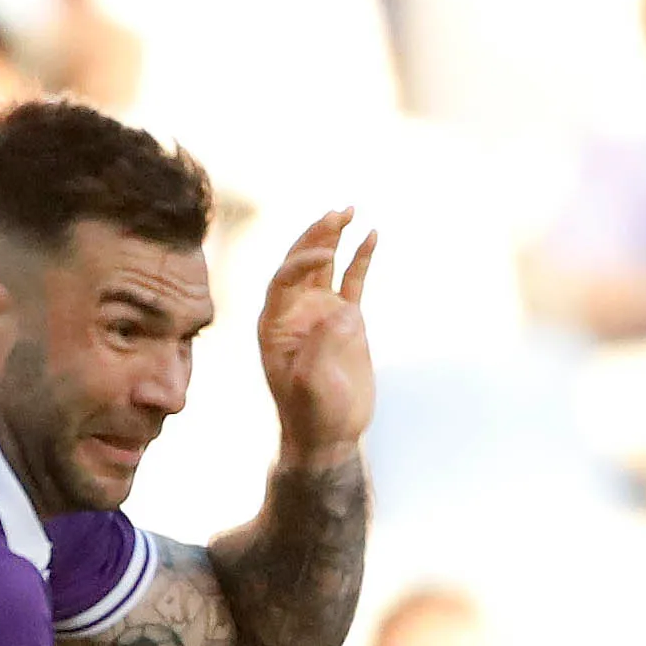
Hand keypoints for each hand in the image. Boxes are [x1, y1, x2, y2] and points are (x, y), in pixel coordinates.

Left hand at [258, 207, 377, 464]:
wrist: (328, 434)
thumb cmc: (311, 414)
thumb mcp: (310, 386)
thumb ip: (321, 348)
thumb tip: (345, 314)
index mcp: (275, 323)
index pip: (283, 280)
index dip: (301, 261)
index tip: (324, 253)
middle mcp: (295, 311)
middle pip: (301, 262)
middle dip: (317, 235)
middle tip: (337, 213)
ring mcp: (321, 312)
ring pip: (326, 265)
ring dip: (334, 237)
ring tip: (348, 211)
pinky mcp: (346, 319)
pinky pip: (352, 281)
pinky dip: (360, 258)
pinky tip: (371, 235)